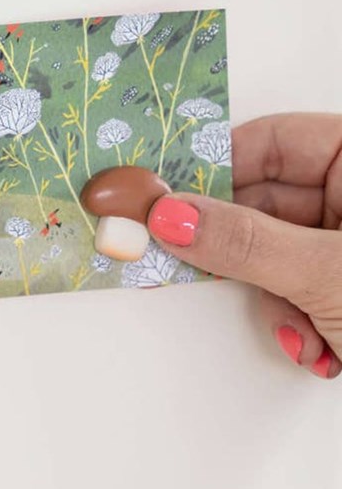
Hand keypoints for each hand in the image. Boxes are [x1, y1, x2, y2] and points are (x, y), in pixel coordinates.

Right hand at [147, 113, 341, 378]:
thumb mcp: (331, 274)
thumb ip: (244, 242)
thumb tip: (171, 216)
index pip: (272, 140)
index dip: (212, 167)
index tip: (163, 196)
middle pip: (264, 202)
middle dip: (241, 253)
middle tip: (188, 266)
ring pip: (274, 252)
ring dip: (273, 300)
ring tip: (302, 332)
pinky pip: (296, 286)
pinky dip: (298, 320)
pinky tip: (322, 347)